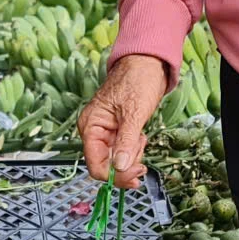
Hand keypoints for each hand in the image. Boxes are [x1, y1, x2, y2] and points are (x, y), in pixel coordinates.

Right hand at [80, 55, 166, 187]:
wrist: (148, 63)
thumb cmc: (137, 80)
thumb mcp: (133, 113)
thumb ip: (126, 142)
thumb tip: (120, 168)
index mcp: (90, 126)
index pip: (95, 164)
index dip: (114, 175)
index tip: (134, 176)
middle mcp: (95, 131)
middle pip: (106, 165)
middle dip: (126, 163)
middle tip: (142, 151)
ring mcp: (106, 132)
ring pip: (117, 160)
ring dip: (132, 154)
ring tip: (141, 136)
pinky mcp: (118, 131)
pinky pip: (124, 150)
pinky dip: (135, 148)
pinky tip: (140, 135)